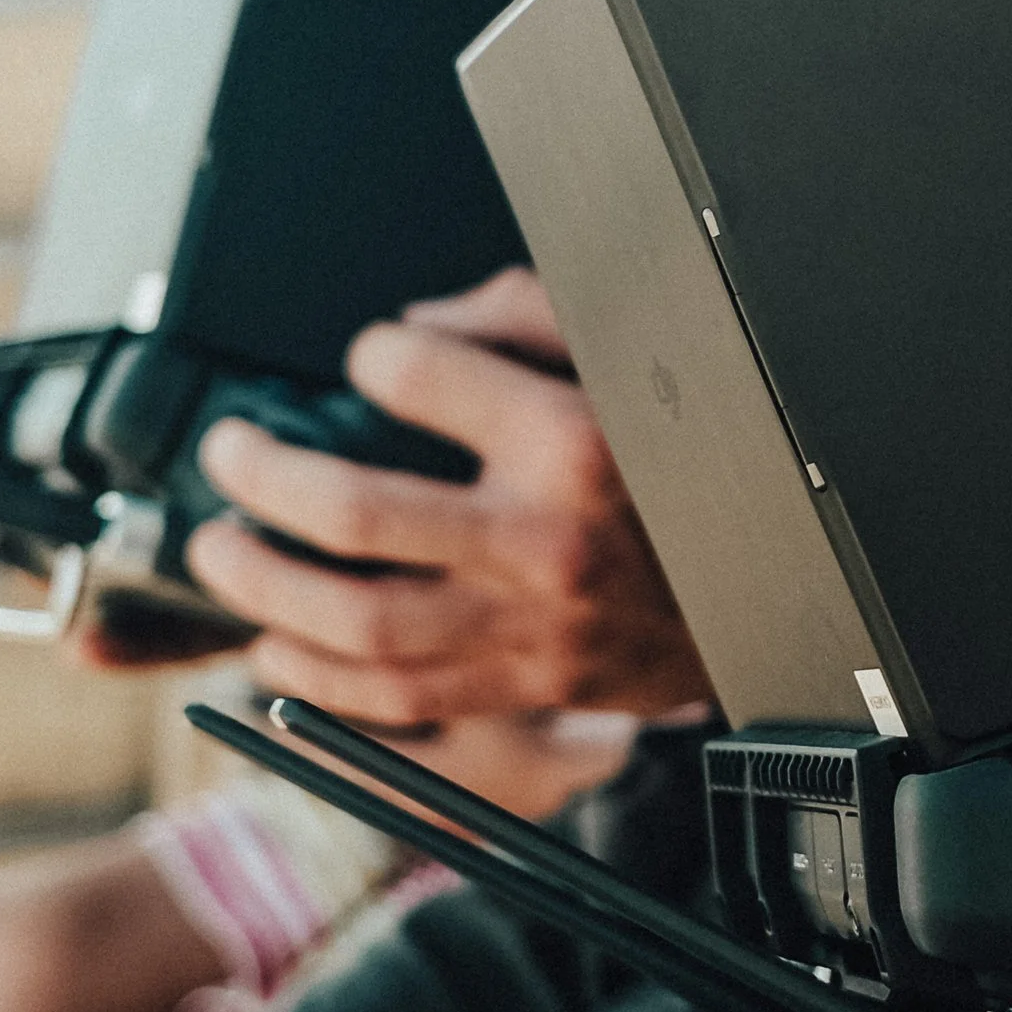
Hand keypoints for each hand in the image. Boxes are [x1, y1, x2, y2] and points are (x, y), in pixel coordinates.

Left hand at [180, 267, 715, 726]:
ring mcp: (531, 626)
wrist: (787, 589)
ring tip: (224, 551)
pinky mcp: (528, 685)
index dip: (370, 355)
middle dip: (265, 478)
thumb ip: (523, 314)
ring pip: (357, 622)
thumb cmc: (706, 463)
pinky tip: (274, 645)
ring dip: (265, 587)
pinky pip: (396, 697)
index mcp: (574, 436)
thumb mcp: (638, 352)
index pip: (417, 376)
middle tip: (233, 458)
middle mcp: (546, 538)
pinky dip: (315, 678)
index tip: (366, 357)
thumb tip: (414, 331)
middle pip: (353, 512)